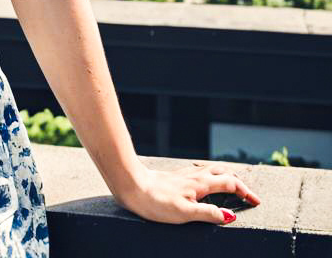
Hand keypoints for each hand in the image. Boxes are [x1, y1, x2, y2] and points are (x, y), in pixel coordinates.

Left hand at [116, 160, 260, 224]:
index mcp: (200, 185)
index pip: (229, 184)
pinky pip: (198, 172)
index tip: (256, 202)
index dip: (245, 192)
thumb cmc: (156, 202)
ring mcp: (183, 175)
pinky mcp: (175, 177)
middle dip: (237, 181)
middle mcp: (193, 176)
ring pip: (209, 170)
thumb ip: (208, 214)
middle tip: (247, 193)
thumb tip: (230, 216)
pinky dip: (209, 175)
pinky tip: (203, 180)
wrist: (130, 184)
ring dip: (224, 176)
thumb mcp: (185, 213)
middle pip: (221, 172)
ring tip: (231, 184)